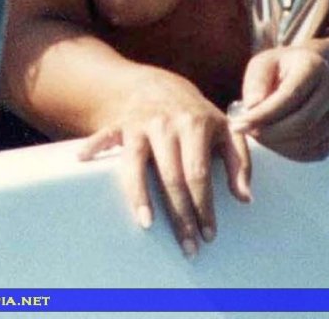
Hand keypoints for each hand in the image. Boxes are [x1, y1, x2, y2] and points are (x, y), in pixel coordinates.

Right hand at [76, 73, 251, 256]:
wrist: (159, 84)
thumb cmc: (196, 114)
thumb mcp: (225, 129)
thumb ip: (240, 162)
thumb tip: (244, 197)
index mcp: (195, 125)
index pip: (198, 173)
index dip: (204, 206)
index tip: (208, 233)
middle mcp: (166, 124)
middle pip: (171, 177)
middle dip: (180, 215)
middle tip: (187, 245)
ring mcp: (140, 124)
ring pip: (137, 163)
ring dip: (139, 195)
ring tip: (146, 224)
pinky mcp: (120, 125)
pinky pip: (105, 137)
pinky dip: (94, 146)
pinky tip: (83, 159)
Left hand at [228, 45, 328, 161]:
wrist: (312, 73)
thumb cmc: (282, 68)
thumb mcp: (264, 63)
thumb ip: (256, 82)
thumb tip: (252, 109)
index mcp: (314, 66)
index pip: (290, 97)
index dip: (263, 114)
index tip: (238, 123)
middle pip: (301, 123)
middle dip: (269, 133)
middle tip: (246, 131)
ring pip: (307, 141)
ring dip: (277, 144)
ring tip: (257, 133)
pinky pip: (314, 152)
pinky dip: (289, 152)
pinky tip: (272, 140)